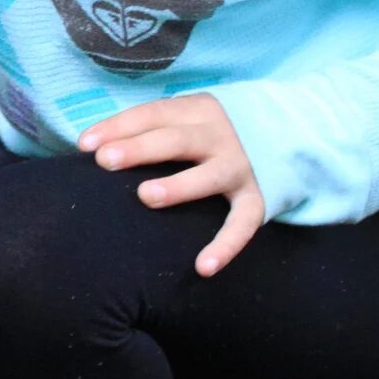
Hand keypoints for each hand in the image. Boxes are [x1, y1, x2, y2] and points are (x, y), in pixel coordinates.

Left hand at [77, 93, 265, 276]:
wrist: (293, 131)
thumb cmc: (218, 131)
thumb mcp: (190, 117)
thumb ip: (152, 128)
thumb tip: (94, 146)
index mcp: (198, 111)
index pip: (153, 114)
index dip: (118, 126)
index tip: (84, 143)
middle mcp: (220, 136)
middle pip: (176, 139)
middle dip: (140, 148)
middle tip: (106, 161)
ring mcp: (241, 167)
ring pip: (208, 176)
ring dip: (179, 186)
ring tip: (146, 196)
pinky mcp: (259, 198)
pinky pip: (242, 224)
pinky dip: (226, 246)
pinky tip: (203, 267)